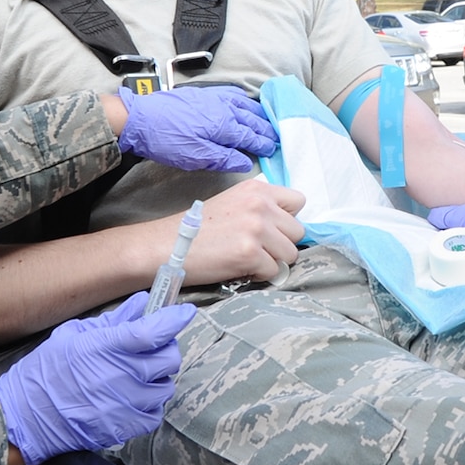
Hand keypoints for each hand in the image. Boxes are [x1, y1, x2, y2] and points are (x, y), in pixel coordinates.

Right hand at [0, 293, 195, 464]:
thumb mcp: (73, 335)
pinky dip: (150, 405)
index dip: (174, 319)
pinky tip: (133, 397)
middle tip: (152, 346)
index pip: (153, 331)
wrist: (26, 416)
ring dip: (158, 378)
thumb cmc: (45, 373)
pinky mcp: (123, 428)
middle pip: (168, 359)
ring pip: (165, 387)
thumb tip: (141, 304)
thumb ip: (112, 320)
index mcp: (105, 348)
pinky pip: (155, 414)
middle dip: (165, 348)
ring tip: (139, 375)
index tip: (183, 313)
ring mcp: (124, 405)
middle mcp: (119, 376)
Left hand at [118, 85, 276, 173]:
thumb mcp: (195, 157)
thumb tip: (245, 162)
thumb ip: (223, 158)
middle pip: (250, 119)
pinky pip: (230, 93)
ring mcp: (212, 97)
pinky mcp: (202, 93)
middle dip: (265, 129)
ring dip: (257, 113)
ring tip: (266, 119)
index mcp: (223, 125)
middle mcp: (223, 108)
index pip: (250, 136)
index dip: (262, 144)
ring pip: (243, 104)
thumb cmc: (166, 141)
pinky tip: (243, 100)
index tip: (272, 149)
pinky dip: (242, 98)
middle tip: (276, 136)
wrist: (140, 118)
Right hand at [178, 180, 305, 284]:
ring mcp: (257, 229)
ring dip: (273, 261)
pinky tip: (239, 268)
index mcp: (256, 189)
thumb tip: (286, 228)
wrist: (166, 246)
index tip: (272, 229)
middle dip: (281, 244)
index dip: (287, 219)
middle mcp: (260, 205)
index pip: (298, 201)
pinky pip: (274, 271)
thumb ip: (260, 208)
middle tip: (257, 248)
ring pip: (290, 254)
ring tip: (247, 259)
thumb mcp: (231, 203)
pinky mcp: (250, 254)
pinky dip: (259, 275)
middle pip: (298, 231)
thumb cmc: (195, 228)